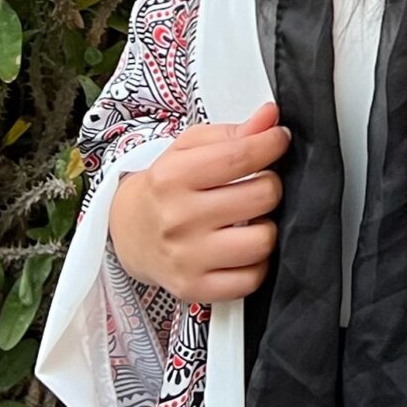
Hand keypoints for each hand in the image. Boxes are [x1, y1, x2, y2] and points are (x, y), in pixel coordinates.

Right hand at [108, 100, 288, 304]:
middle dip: (269, 186)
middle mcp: (178, 218)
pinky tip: (243, 249)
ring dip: (266, 227)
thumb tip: (270, 117)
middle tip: (258, 186)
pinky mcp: (195, 289)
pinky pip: (252, 279)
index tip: (278, 140)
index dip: (271, 144)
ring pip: (263, 241)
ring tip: (251, 220)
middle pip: (262, 196)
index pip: (240, 156)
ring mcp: (186, 258)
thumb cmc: (164, 188)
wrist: (128, 233)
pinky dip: (257, 263)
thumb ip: (231, 133)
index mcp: (172, 177)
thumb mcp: (187, 150)